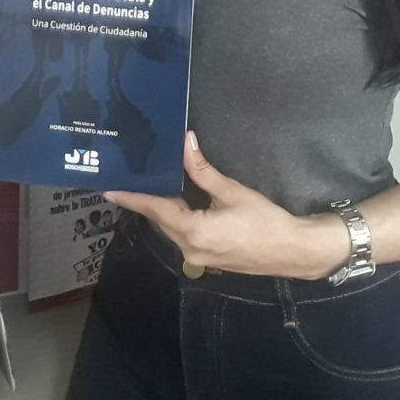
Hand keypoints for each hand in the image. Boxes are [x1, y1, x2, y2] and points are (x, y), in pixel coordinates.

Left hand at [104, 132, 347, 278]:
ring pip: (170, 226)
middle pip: (159, 218)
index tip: (108, 188)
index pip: (154, 208)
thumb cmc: (264, 221)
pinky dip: (175, 216)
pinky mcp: (206, 256)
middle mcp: (188, 247)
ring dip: (160, 207)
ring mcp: (197, 255)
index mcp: (192, 230)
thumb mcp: (232, 191)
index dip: (131, 197)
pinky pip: (182, 233)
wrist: (292, 251)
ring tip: (147, 183)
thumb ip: (203, 170)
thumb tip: (185, 143)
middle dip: (144, 198)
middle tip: (128, 176)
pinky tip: (174, 199)